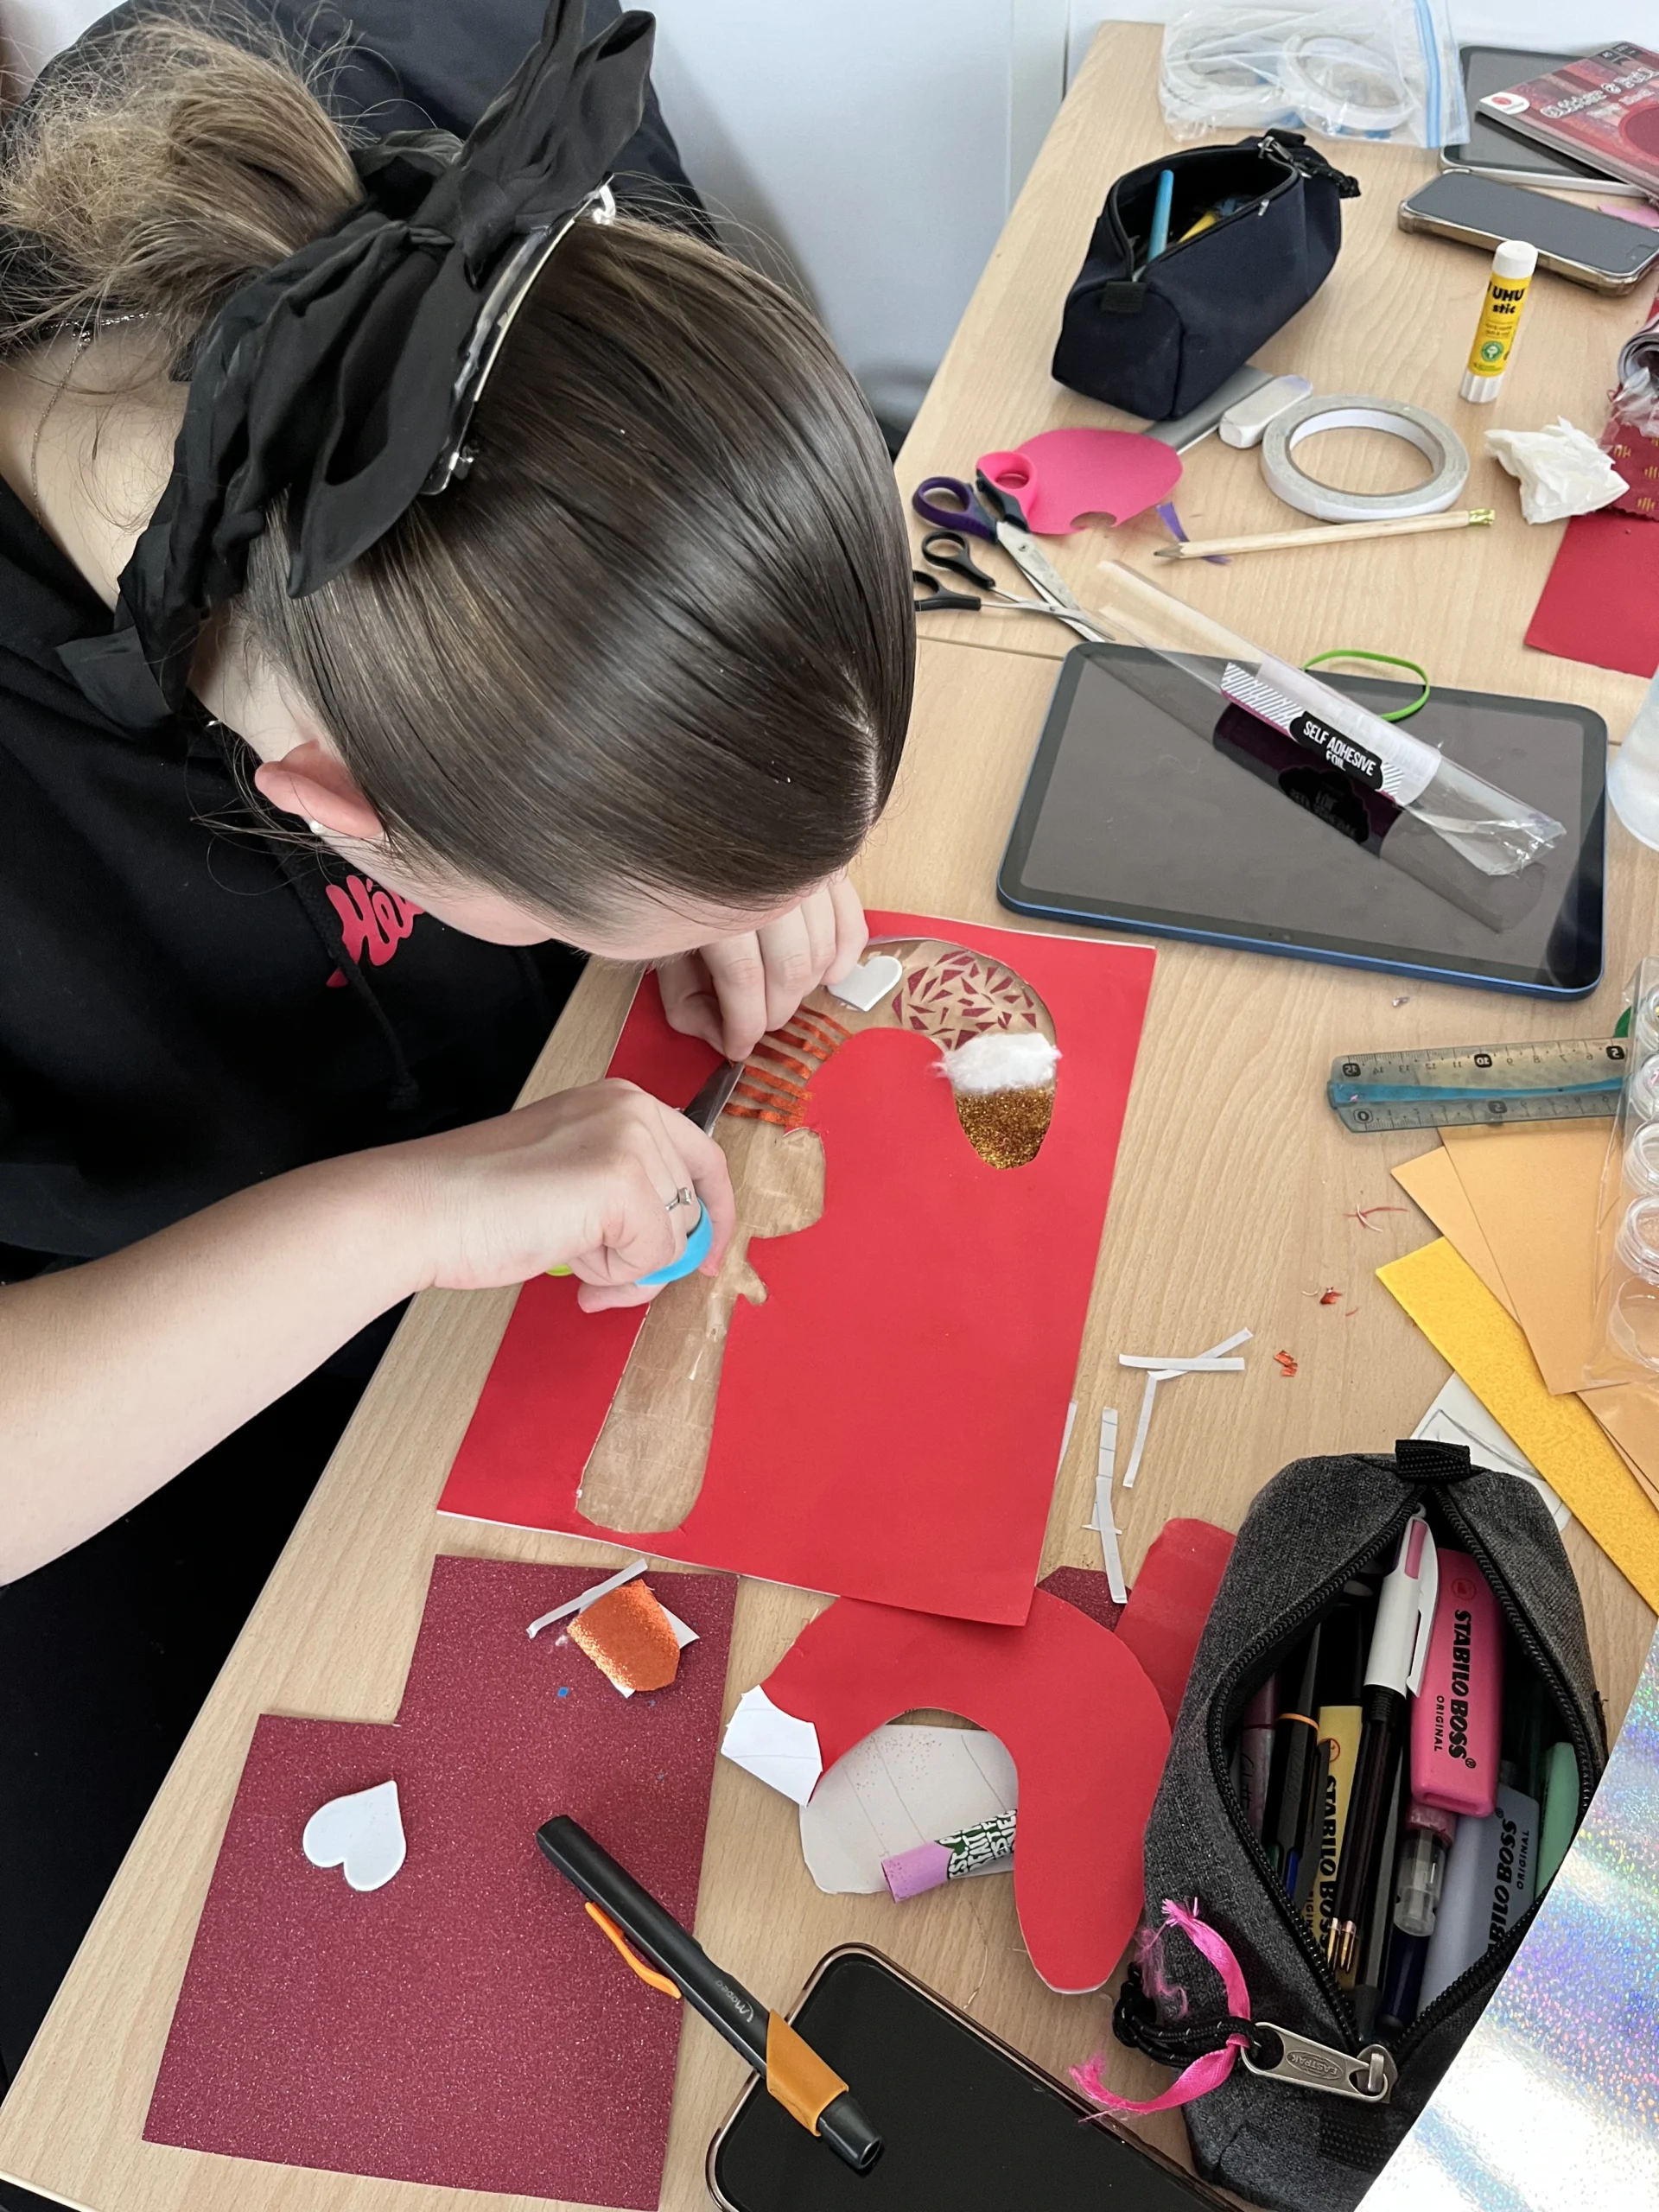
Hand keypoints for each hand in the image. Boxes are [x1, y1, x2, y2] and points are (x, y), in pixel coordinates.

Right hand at [391, 1080, 734, 1310]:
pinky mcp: (623, 1182)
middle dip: (650, 1257)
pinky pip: (653, 1258)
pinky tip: (564, 1256)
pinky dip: (611, 1274)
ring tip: (564, 1250)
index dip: (712, 1213)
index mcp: (620, 1100)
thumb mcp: (572, 1178)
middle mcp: (633, 1109)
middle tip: (593, 1273)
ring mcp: (630, 1141)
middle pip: (690, 1207)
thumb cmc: (479, 1202)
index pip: (702, 1156)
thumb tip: (681, 1248)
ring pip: (674, 1237)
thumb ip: (626, 1198)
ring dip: (622, 1267)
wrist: (421, 1208)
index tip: (708, 1256)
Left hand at [657, 876, 868, 1059]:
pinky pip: (851, 920)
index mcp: (716, 897)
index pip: (744, 978)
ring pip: (822, 949)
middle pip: (789, 968)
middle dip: (775, 1014)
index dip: (744, 1026)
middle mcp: (768, 881)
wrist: (685, 831)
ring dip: (805, 990)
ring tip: (781, 1000)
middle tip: (758, 1026)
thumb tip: (722, 1038)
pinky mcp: (827, 864)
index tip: (737, 1049)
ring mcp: (803, 869)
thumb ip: (685, 997)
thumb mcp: (660, 942)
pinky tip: (829, 978)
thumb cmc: (671, 885)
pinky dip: (845, 955)